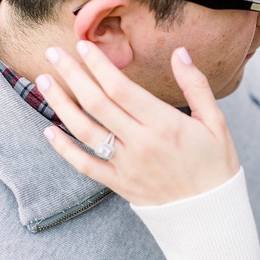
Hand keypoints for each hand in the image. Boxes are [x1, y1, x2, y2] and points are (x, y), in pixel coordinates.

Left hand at [35, 41, 240, 205]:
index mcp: (165, 124)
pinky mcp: (120, 183)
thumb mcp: (216, 122)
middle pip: (97, 103)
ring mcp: (127, 165)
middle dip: (73, 75)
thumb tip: (180, 53)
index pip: (121, 88)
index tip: (84, 45)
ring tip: (44, 81)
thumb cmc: (216, 164)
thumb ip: (196, 86)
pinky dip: (64, 149)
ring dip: (61, 104)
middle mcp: (141, 143)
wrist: (211, 214)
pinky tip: (47, 131)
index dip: (99, 65)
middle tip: (54, 53)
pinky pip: (85, 165)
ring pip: (85, 130)